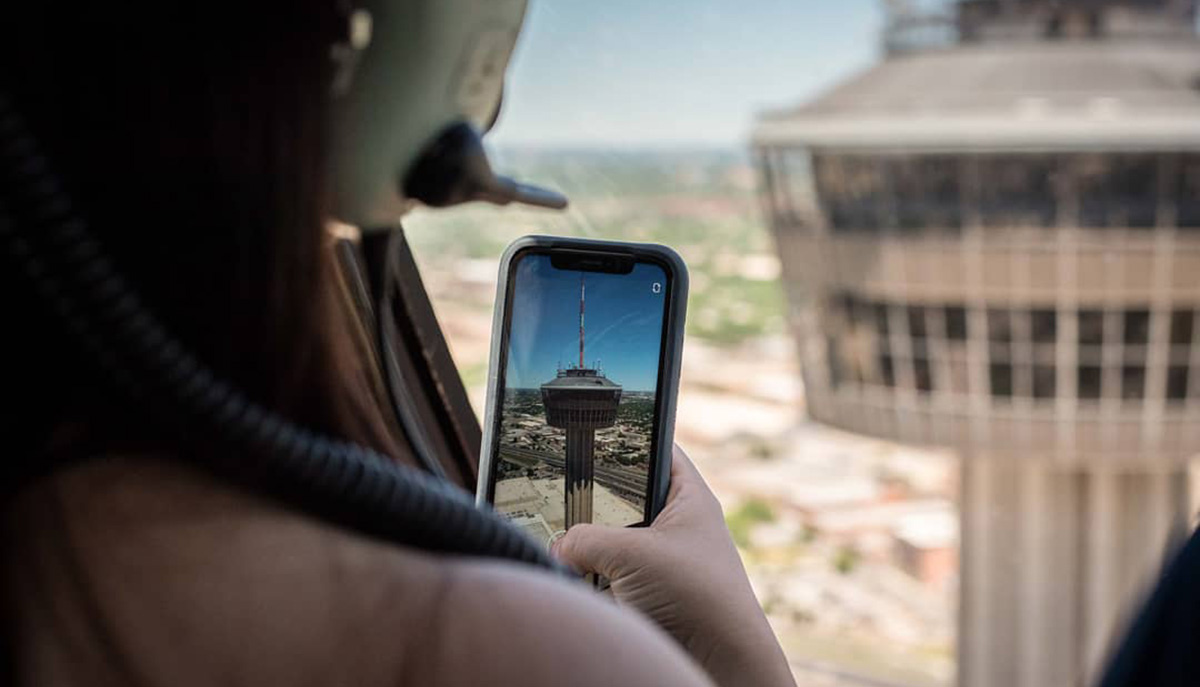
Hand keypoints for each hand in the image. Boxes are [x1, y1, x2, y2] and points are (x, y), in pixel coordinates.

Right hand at [552, 446, 794, 686]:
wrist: (720, 662)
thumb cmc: (699, 596)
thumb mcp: (632, 553)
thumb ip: (585, 539)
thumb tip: (558, 548)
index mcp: (688, 498)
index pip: (656, 449)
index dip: (627, 438)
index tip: (591, 432)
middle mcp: (676, 526)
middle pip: (623, 499)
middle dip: (592, 502)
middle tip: (560, 496)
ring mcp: (661, 563)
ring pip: (611, 542)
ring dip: (589, 547)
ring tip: (562, 540)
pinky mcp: (647, 596)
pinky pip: (609, 577)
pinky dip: (592, 580)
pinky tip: (572, 577)